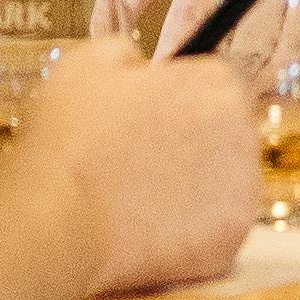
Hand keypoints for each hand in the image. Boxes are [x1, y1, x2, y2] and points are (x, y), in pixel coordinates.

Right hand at [1, 34, 266, 299]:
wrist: (55, 223)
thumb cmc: (71, 139)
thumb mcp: (91, 61)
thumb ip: (131, 53)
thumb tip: (142, 67)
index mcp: (219, 85)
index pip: (219, 84)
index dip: (183, 99)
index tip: (154, 116)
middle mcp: (244, 137)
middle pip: (228, 134)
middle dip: (195, 143)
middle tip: (142, 158)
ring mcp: (241, 196)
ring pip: (223, 186)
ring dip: (193, 189)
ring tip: (139, 197)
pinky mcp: (227, 246)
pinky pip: (213, 233)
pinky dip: (186, 234)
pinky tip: (146, 230)